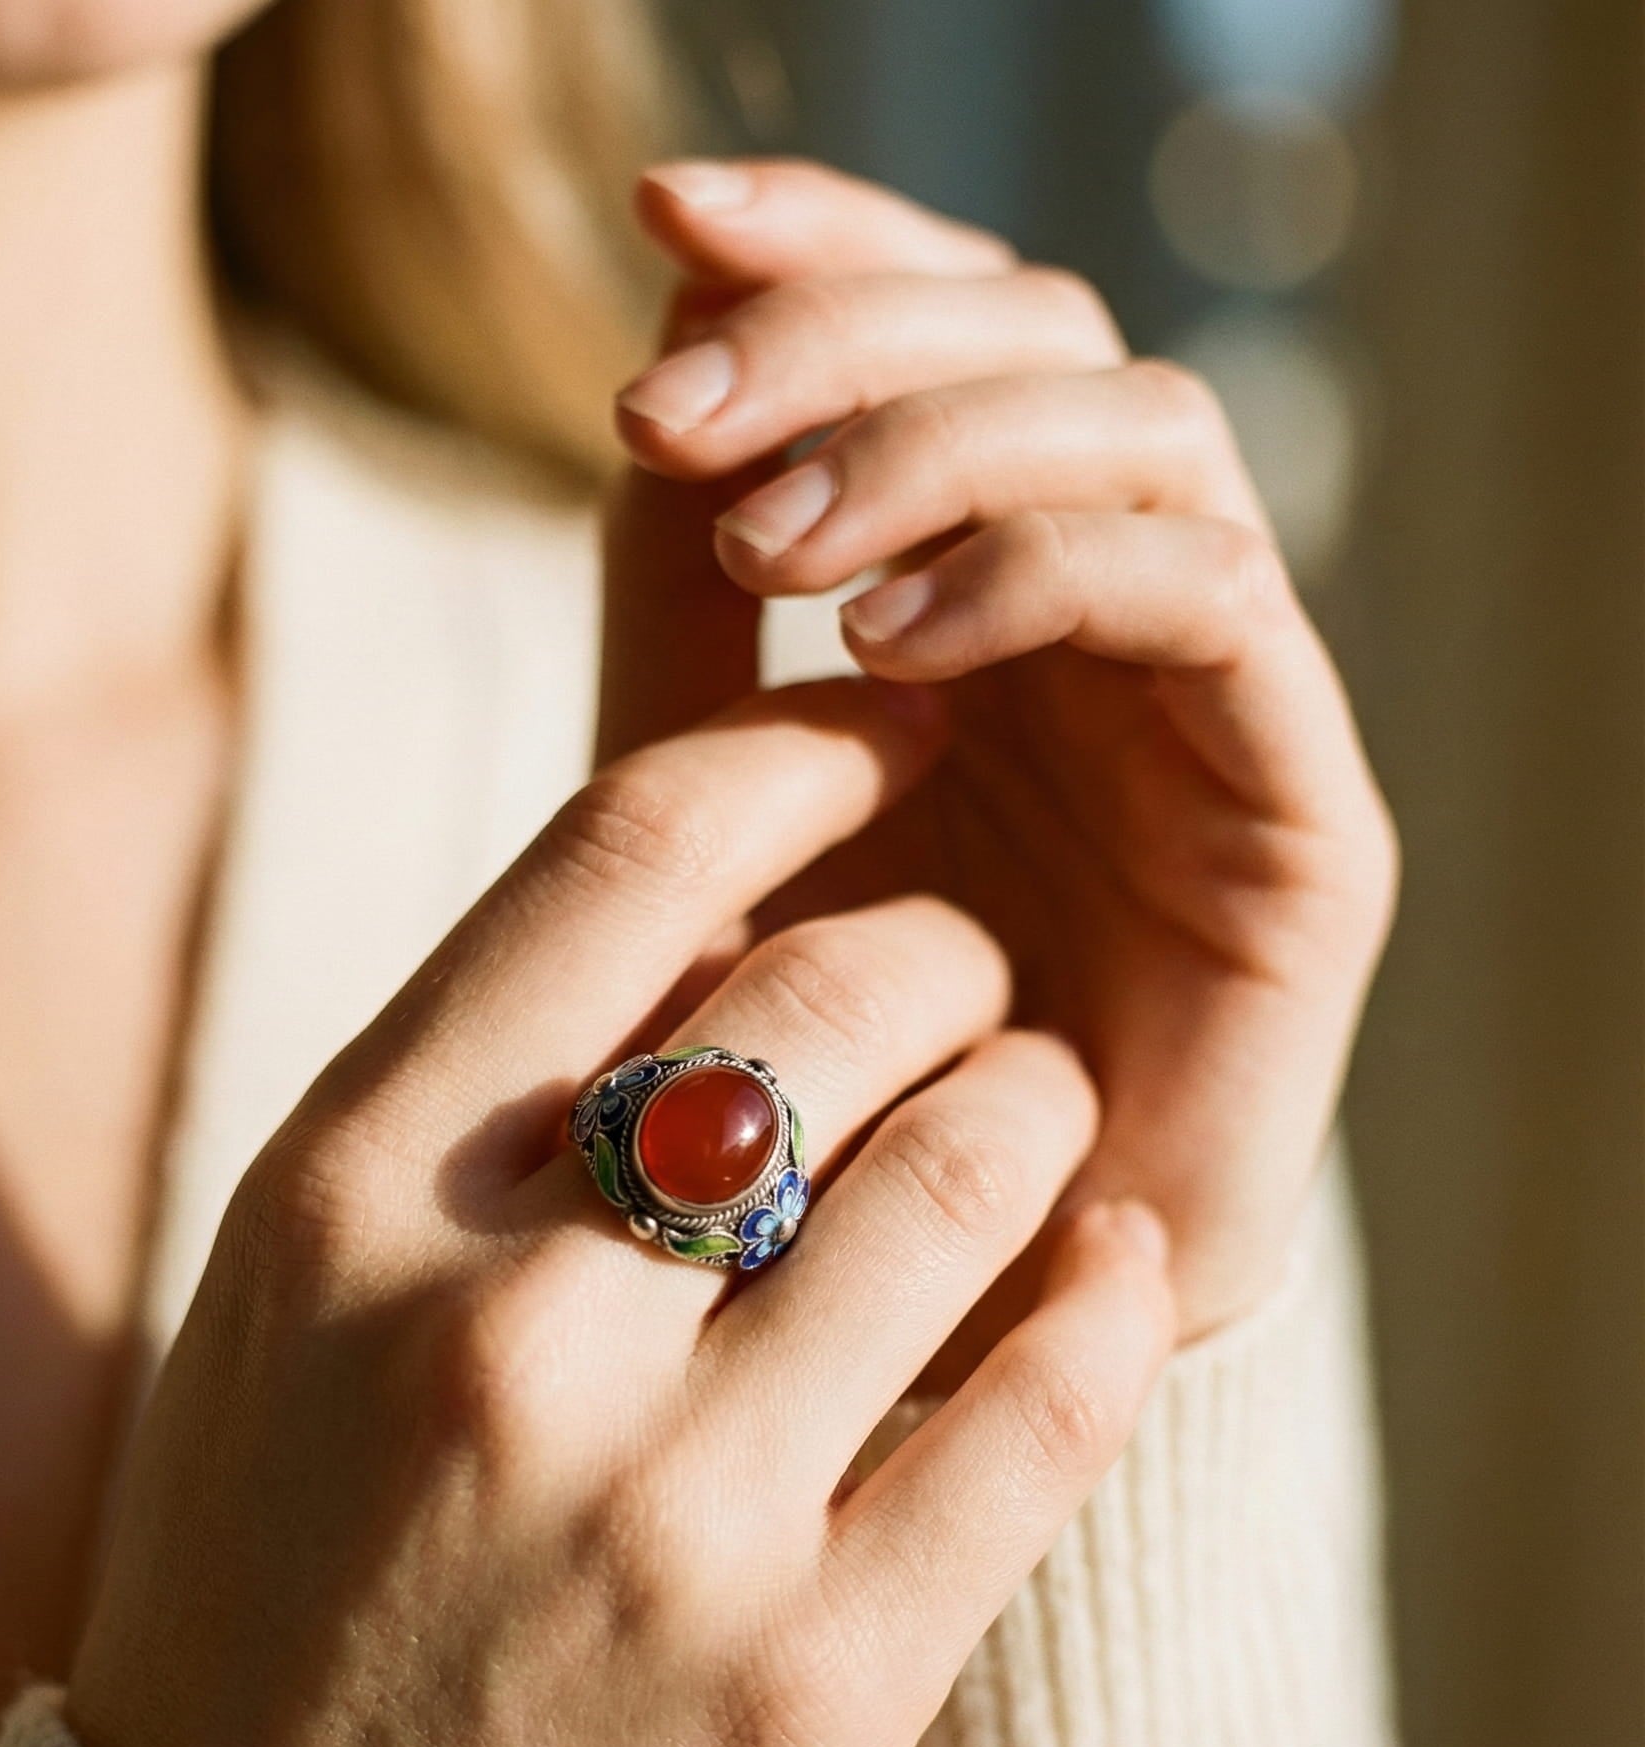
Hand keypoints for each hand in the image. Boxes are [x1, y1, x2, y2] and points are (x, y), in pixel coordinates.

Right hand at [66, 680, 1173, 1746]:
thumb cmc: (270, 1603)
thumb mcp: (292, 1312)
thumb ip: (463, 1114)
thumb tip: (703, 915)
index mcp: (346, 1201)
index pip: (629, 846)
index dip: (805, 750)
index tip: (893, 732)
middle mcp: (502, 1332)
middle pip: (844, 986)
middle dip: (948, 945)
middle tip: (965, 977)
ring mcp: (673, 1517)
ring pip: (978, 1165)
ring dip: (1038, 1103)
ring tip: (1027, 1120)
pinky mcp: (823, 1687)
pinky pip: (1053, 1402)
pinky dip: (1106, 1294)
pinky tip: (1106, 1262)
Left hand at [603, 160, 1397, 1348]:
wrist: (928, 1319)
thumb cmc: (808, 1082)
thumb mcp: (704, 819)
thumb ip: (684, 618)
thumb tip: (654, 382)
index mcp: (978, 591)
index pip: (940, 330)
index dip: (823, 244)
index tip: (658, 220)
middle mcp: (1108, 624)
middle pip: (1044, 338)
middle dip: (853, 334)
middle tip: (675, 405)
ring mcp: (1211, 710)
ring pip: (1140, 436)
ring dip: (941, 443)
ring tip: (772, 543)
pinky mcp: (1298, 820)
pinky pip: (1212, 608)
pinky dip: (1047, 574)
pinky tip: (885, 642)